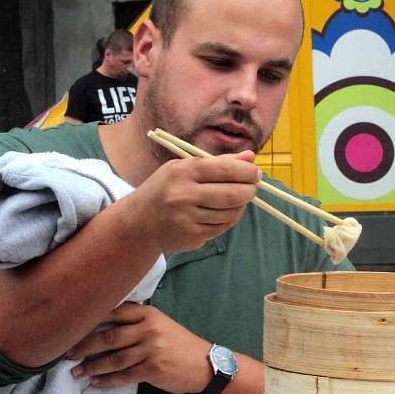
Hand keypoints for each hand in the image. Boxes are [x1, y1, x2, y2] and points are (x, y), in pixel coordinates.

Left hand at [68, 302, 209, 391]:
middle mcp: (149, 329)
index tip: (71, 325)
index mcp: (148, 314)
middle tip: (66, 353)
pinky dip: (107, 380)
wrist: (205, 365)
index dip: (91, 318)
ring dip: (91, 366)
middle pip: (108, 337)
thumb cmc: (179, 345)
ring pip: (113, 359)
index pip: (114, 311)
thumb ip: (137, 321)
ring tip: (75, 372)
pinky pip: (124, 375)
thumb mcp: (161, 324)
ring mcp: (151, 349)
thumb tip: (103, 324)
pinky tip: (95, 382)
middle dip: (84, 346)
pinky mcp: (153, 369)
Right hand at [122, 151, 260, 254]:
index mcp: (183, 171)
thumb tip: (251, 157)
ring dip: (239, 206)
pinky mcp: (192, 236)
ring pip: (230, 213)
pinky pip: (222, 227)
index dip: (247, 171)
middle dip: (249, 190)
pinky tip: (223, 213)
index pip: (225, 169)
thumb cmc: (165, 189)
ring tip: (236, 200)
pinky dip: (228, 219)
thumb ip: (219, 163)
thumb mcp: (184, 168)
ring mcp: (188, 218)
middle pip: (232, 194)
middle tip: (253, 188)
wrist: (139, 222)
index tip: (256, 173)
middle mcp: (184, 194)